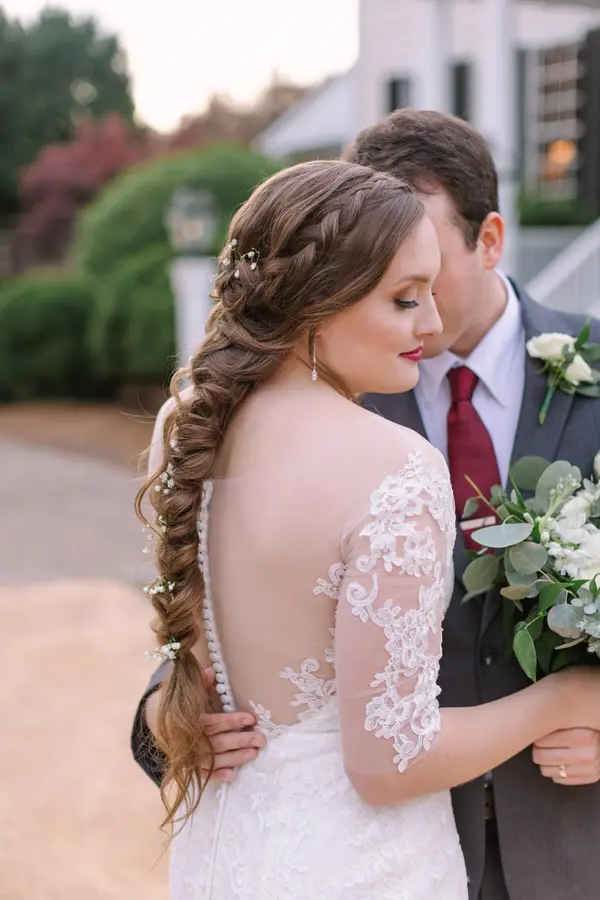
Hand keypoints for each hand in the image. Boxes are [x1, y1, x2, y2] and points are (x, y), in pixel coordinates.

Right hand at [142, 666, 266, 781]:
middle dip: (240, 741)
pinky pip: (202, 773)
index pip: (212, 721)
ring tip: (254, 753)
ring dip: (234, 758)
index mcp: (187, 718)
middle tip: (261, 740)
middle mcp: (187, 738)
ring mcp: (186, 754)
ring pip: (212, 759)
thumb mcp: (186, 690)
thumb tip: (213, 671)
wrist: (155, 721)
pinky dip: (216, 775)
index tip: (250, 719)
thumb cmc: (177, 703)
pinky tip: (232, 775)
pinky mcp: (186, 766)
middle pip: (216, 741)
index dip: (231, 720)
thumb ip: (200, 682)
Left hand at [533, 728, 599, 785]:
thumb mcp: (575, 721)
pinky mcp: (588, 779)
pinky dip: (556, 771)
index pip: (543, 741)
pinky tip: (560, 762)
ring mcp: (587, 770)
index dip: (537, 738)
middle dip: (537, 750)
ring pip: (546, 770)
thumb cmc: (588, 728)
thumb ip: (557, 723)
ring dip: (544, 762)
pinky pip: (558, 779)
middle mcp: (585, 755)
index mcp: (581, 736)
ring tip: (549, 753)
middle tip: (539, 745)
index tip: (538, 735)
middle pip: (541, 757)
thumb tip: (532, 727)